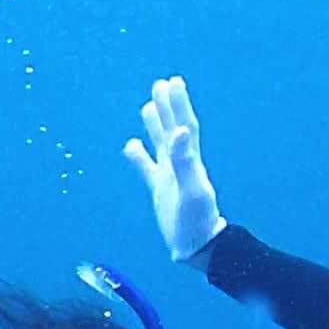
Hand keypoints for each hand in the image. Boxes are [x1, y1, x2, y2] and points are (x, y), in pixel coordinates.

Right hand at [125, 77, 224, 262]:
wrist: (195, 245)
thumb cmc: (197, 219)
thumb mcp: (192, 190)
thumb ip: (185, 161)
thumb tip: (180, 132)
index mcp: (190, 161)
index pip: (184, 125)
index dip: (179, 104)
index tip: (173, 83)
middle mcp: (180, 164)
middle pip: (173, 128)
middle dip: (167, 107)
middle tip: (161, 85)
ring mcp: (169, 175)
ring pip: (160, 144)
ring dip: (155, 124)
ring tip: (148, 106)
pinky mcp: (159, 189)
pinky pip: (146, 168)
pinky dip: (138, 155)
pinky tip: (131, 146)